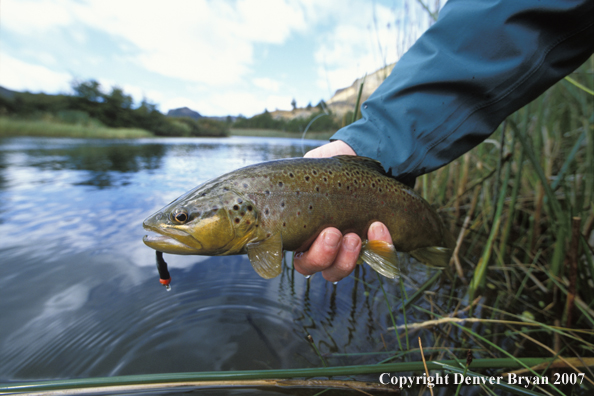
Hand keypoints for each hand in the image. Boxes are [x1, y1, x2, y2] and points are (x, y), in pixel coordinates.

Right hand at [295, 140, 391, 282]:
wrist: (356, 157)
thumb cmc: (324, 170)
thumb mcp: (305, 173)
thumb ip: (293, 182)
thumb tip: (285, 185)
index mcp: (302, 235)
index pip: (301, 261)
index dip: (309, 258)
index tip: (319, 235)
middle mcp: (323, 247)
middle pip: (317, 268)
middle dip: (323, 256)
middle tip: (333, 233)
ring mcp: (348, 248)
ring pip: (342, 269)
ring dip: (347, 258)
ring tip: (354, 236)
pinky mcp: (373, 242)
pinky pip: (378, 255)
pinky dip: (380, 245)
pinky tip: (379, 226)